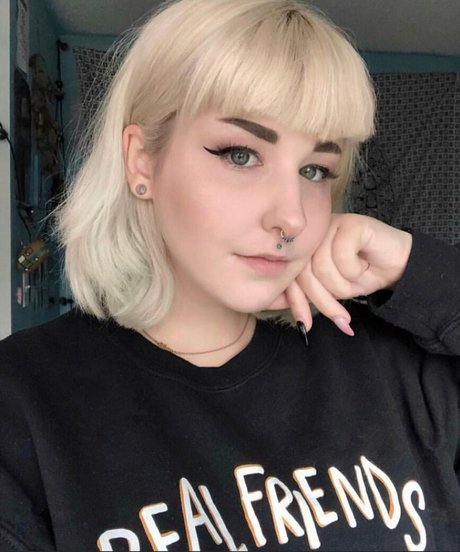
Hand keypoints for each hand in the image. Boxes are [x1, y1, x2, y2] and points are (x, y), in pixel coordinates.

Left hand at [268, 214, 412, 334]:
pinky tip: (364, 265)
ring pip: (322, 267)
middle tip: (341, 316)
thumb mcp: (333, 291)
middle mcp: (315, 234)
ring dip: (342, 285)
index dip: (297, 302)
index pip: (290, 276)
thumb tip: (300, 325)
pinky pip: (342, 257)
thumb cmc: (364, 275)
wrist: (400, 265)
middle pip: (304, 273)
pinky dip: (354, 270)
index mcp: (305, 248)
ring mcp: (331, 225)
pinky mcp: (350, 224)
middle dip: (323, 300)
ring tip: (355, 283)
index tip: (304, 326)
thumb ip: (312, 297)